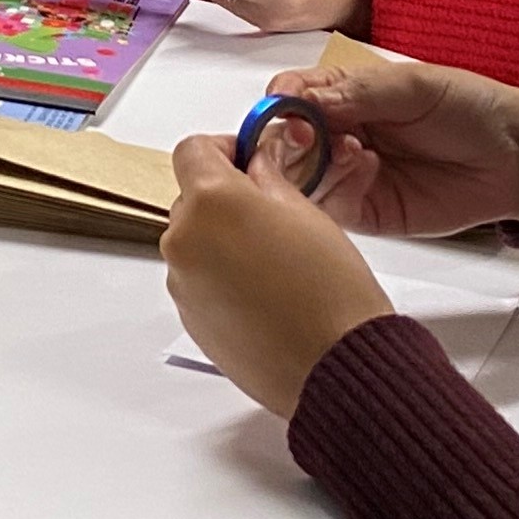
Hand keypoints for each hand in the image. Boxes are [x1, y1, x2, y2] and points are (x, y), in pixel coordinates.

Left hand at [165, 134, 390, 420]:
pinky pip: (199, 281)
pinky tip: (265, 293)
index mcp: (212, 202)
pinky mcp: (189, 318)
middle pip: (192, 199)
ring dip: (224, 242)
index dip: (223, 150)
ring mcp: (182, 283)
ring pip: (195, 242)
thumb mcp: (307, 212)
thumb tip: (257, 167)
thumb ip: (269, 180)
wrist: (336, 368)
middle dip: (227, 200)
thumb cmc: (332, 294)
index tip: (248, 160)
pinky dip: (223, 278)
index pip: (193, 150)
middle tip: (272, 214)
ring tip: (275, 263)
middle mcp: (185, 241)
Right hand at [287, 50, 518, 240]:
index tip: (287, 112)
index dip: (278, 106)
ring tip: (353, 153)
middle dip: (289, 142)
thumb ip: (355, 94)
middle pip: (283, 143)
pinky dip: (336, 193)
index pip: (287, 97)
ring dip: (315, 167)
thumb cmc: (469, 109)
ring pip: (298, 180)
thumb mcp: (413, 87)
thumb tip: (295, 101)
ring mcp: (346, 175)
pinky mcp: (365, 211)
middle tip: (310, 138)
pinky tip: (367, 172)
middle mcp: (336, 133)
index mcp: (342, 94)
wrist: (516, 159)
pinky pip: (329, 209)